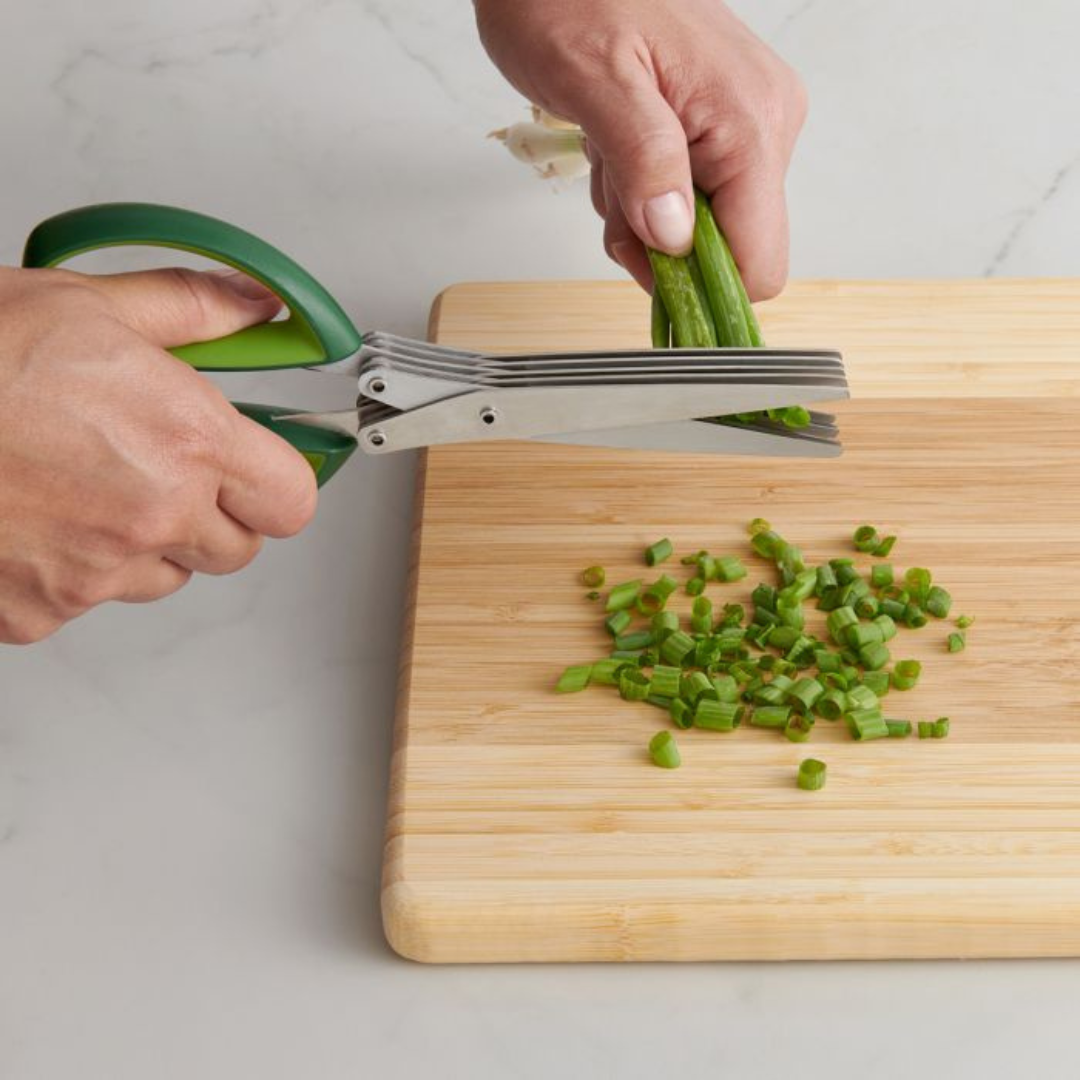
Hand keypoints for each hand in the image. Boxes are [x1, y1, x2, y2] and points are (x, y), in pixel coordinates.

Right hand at [0, 265, 316, 643]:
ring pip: (167, 578)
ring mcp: (95, 574)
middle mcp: (152, 516)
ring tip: (87, 483)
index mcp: (185, 440)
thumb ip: (192, 310)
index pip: (291, 500)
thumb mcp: (87, 305)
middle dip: (215, 511)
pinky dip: (74, 569)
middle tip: (166, 466)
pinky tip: (37, 515)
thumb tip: (252, 306)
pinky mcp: (40, 612)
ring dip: (148, 542)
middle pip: (238, 547)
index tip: (263, 466)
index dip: (279, 483)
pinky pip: (89, 601)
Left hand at [475, 0, 806, 297]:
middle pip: (724, 249)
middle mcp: (762, 123)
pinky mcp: (716, 122)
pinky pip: (682, 193)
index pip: (760, 260)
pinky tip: (614, 141)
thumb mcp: (593, 79)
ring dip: (635, 208)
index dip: (704, 288)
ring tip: (607, 146)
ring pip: (696, 227)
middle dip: (654, 240)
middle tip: (609, 183)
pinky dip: (636, 186)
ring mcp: (742, 123)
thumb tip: (677, 237)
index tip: (649, 273)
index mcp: (749, 120)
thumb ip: (642, 160)